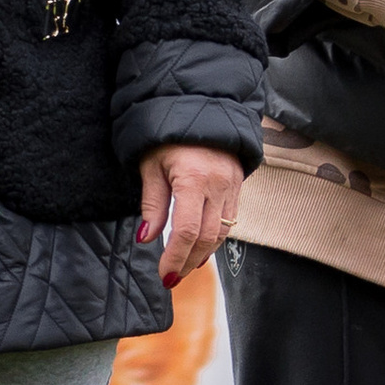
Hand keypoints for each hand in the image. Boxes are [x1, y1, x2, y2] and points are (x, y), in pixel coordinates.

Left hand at [136, 145, 245, 282]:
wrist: (201, 107)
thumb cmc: (168, 135)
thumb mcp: (151, 165)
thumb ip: (152, 203)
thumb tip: (146, 238)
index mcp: (194, 179)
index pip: (185, 231)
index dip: (174, 257)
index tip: (164, 274)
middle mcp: (218, 185)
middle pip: (206, 237)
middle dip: (188, 261)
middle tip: (172, 277)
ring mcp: (232, 186)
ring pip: (222, 232)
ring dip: (203, 254)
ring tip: (185, 267)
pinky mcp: (238, 186)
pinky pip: (230, 220)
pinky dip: (215, 238)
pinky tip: (201, 249)